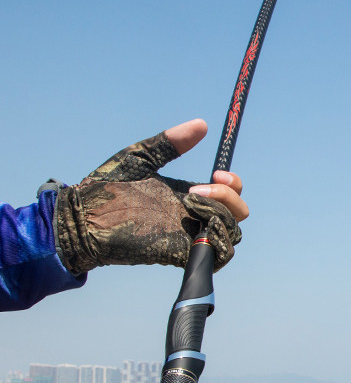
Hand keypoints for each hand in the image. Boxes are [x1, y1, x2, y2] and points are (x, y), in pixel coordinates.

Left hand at [55, 120, 247, 274]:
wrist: (82, 217)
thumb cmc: (106, 186)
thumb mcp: (142, 156)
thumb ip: (170, 143)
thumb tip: (201, 125)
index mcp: (188, 195)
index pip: (229, 194)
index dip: (232, 184)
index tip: (216, 172)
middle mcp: (192, 216)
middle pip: (237, 214)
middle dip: (229, 197)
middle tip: (200, 188)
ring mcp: (187, 236)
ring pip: (231, 234)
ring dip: (223, 216)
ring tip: (194, 202)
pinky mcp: (178, 253)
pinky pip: (216, 257)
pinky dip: (218, 241)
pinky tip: (200, 225)